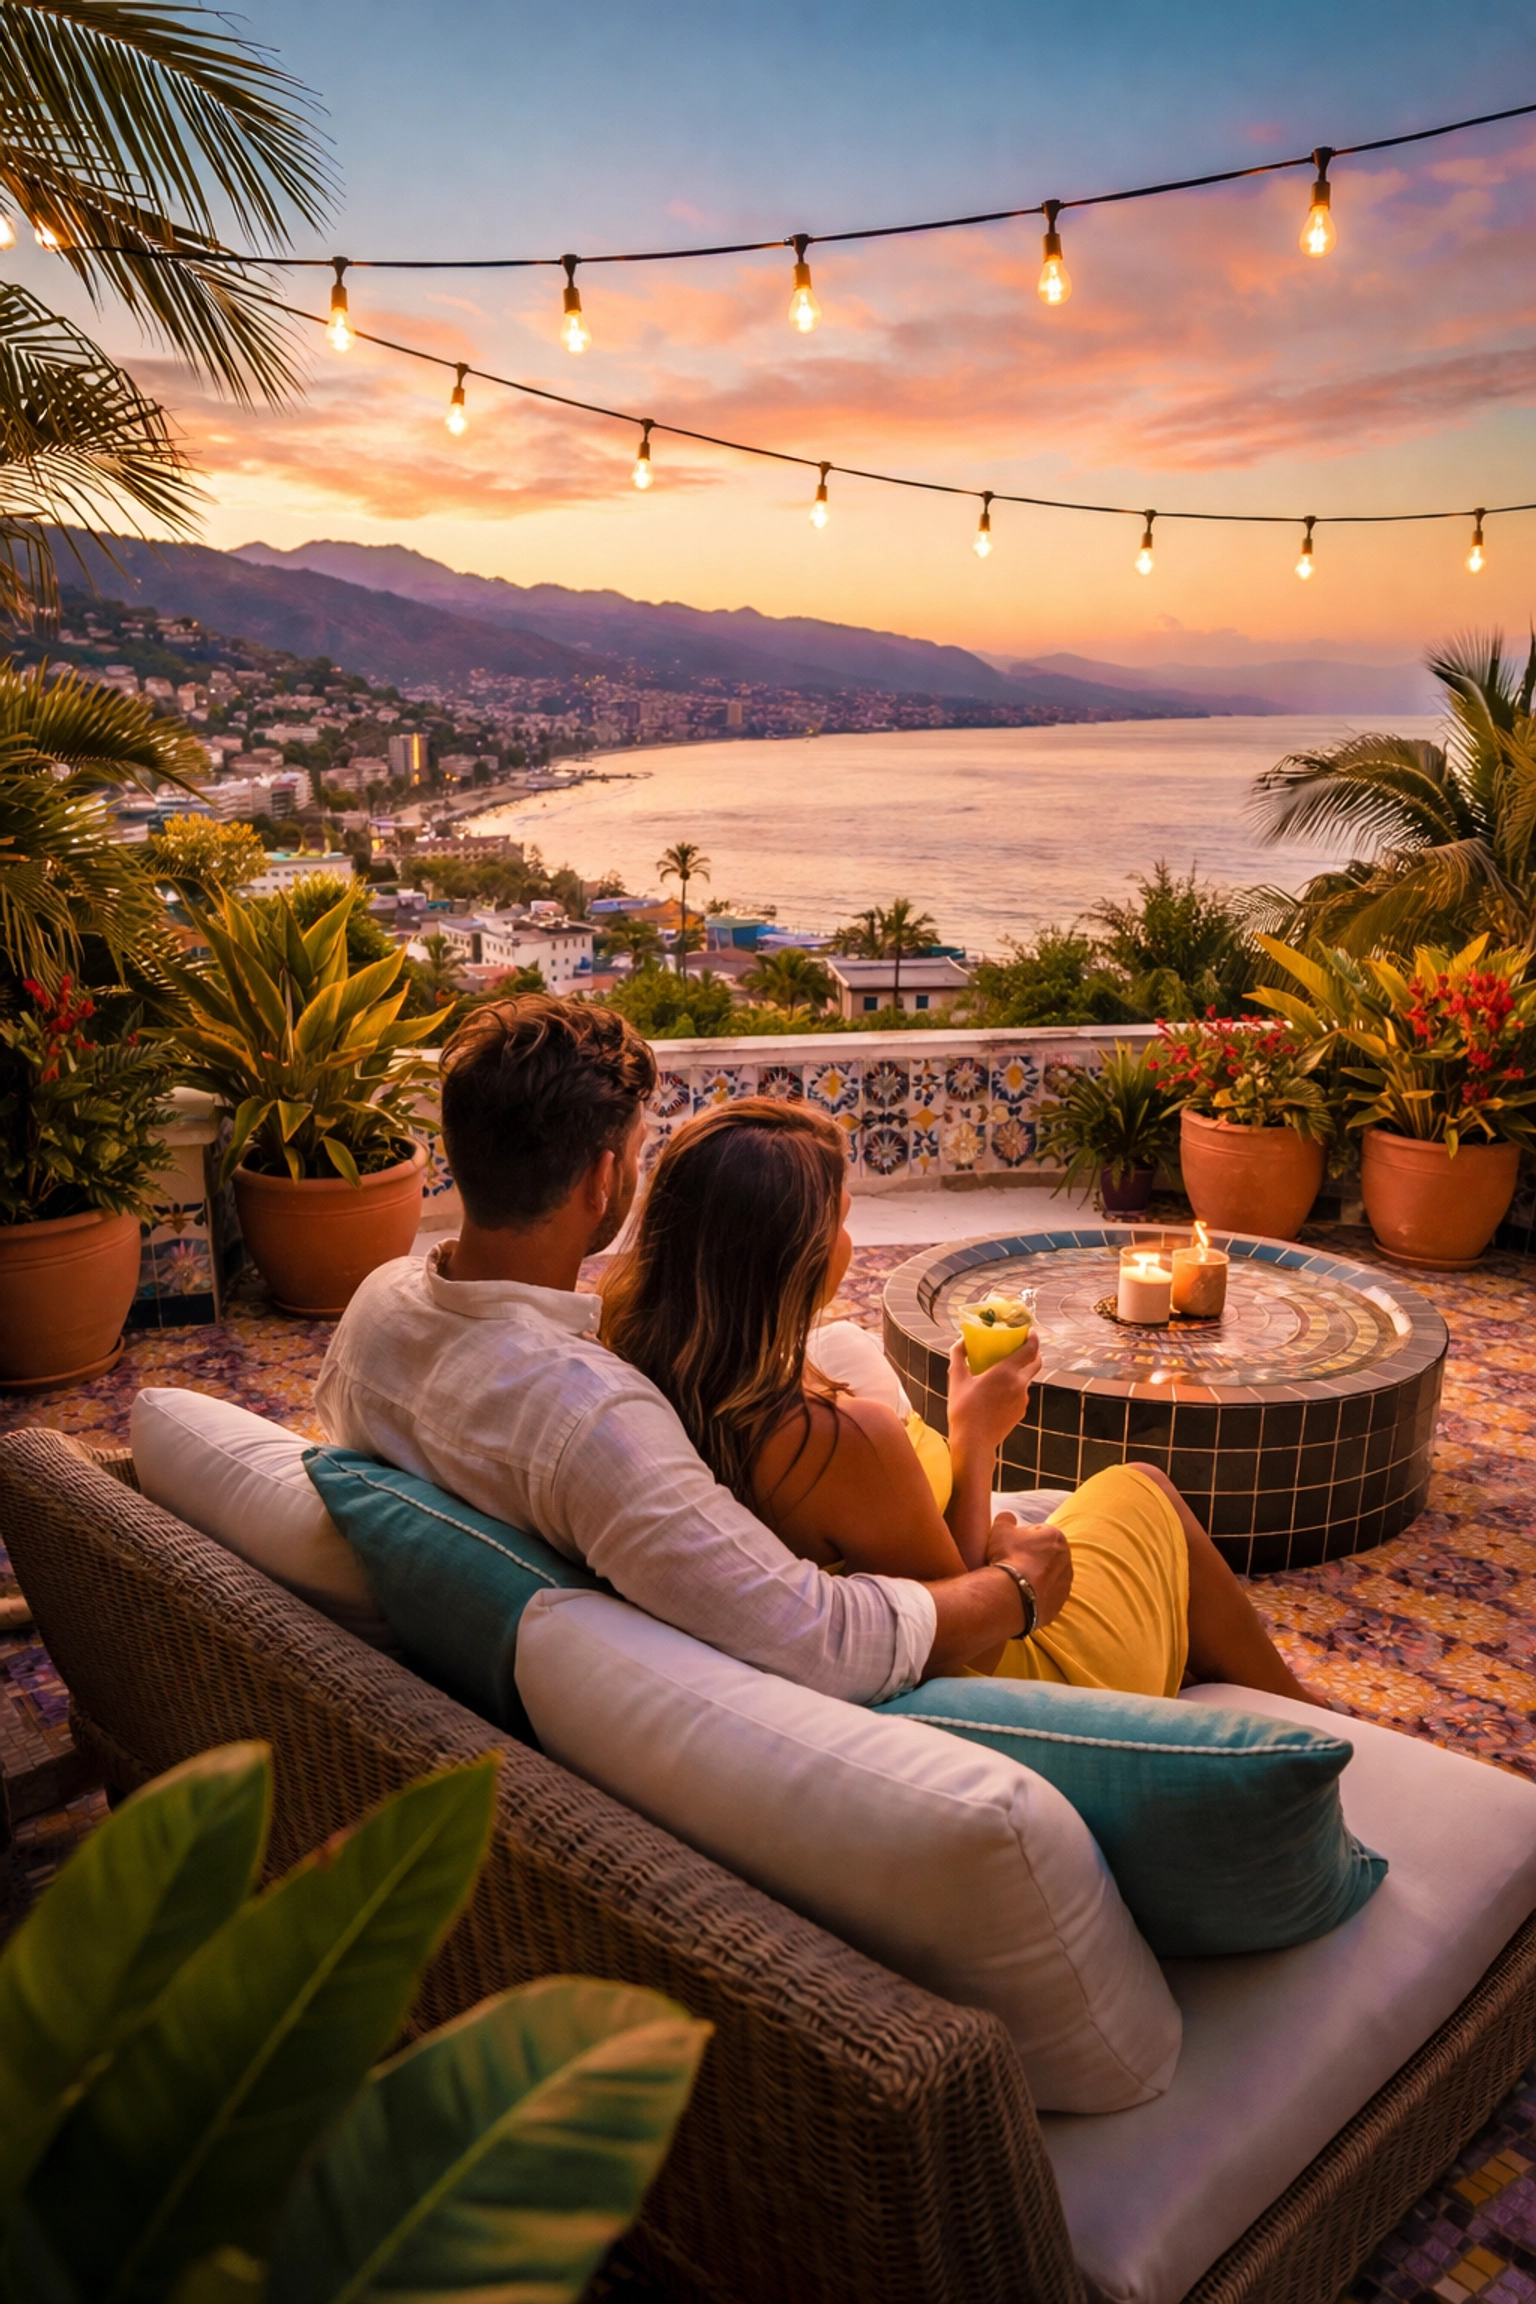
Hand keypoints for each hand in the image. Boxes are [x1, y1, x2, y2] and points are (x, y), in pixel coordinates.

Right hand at [947, 1333, 1040, 1459]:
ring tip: (1002, 1370)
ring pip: (1027, 1378)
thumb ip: (958, 1355)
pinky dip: (1014, 1388)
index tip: (1029, 1331)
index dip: (1033, 1337)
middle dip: (1032, 1352)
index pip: (1030, 1349)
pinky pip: (1021, 1393)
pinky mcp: (1021, 1411)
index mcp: (1006, 1372)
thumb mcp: (956, 1379)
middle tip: (1021, 1346)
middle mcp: (1020, 1384)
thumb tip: (961, 1341)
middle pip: (1036, 1362)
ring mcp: (1023, 1399)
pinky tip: (998, 1392)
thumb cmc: (963, 1409)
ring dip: (1020, 1371)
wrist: (974, 1442)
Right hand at [986, 1511, 1071, 1629]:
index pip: (1037, 1532)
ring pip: (1048, 1576)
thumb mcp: (1000, 1530)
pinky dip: (1036, 1594)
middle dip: (1031, 1557)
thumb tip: (1008, 1518)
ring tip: (1015, 1582)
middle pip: (1045, 1554)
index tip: (1008, 1547)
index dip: (1020, 1538)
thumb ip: (1006, 1519)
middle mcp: (1066, 1559)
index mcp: (1056, 1536)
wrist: (1012, 1595)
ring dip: (1035, 1577)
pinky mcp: (1060, 1603)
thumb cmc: (1008, 1557)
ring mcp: (1065, 1583)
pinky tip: (1021, 1595)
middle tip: (1011, 1564)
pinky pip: (1047, 1595)